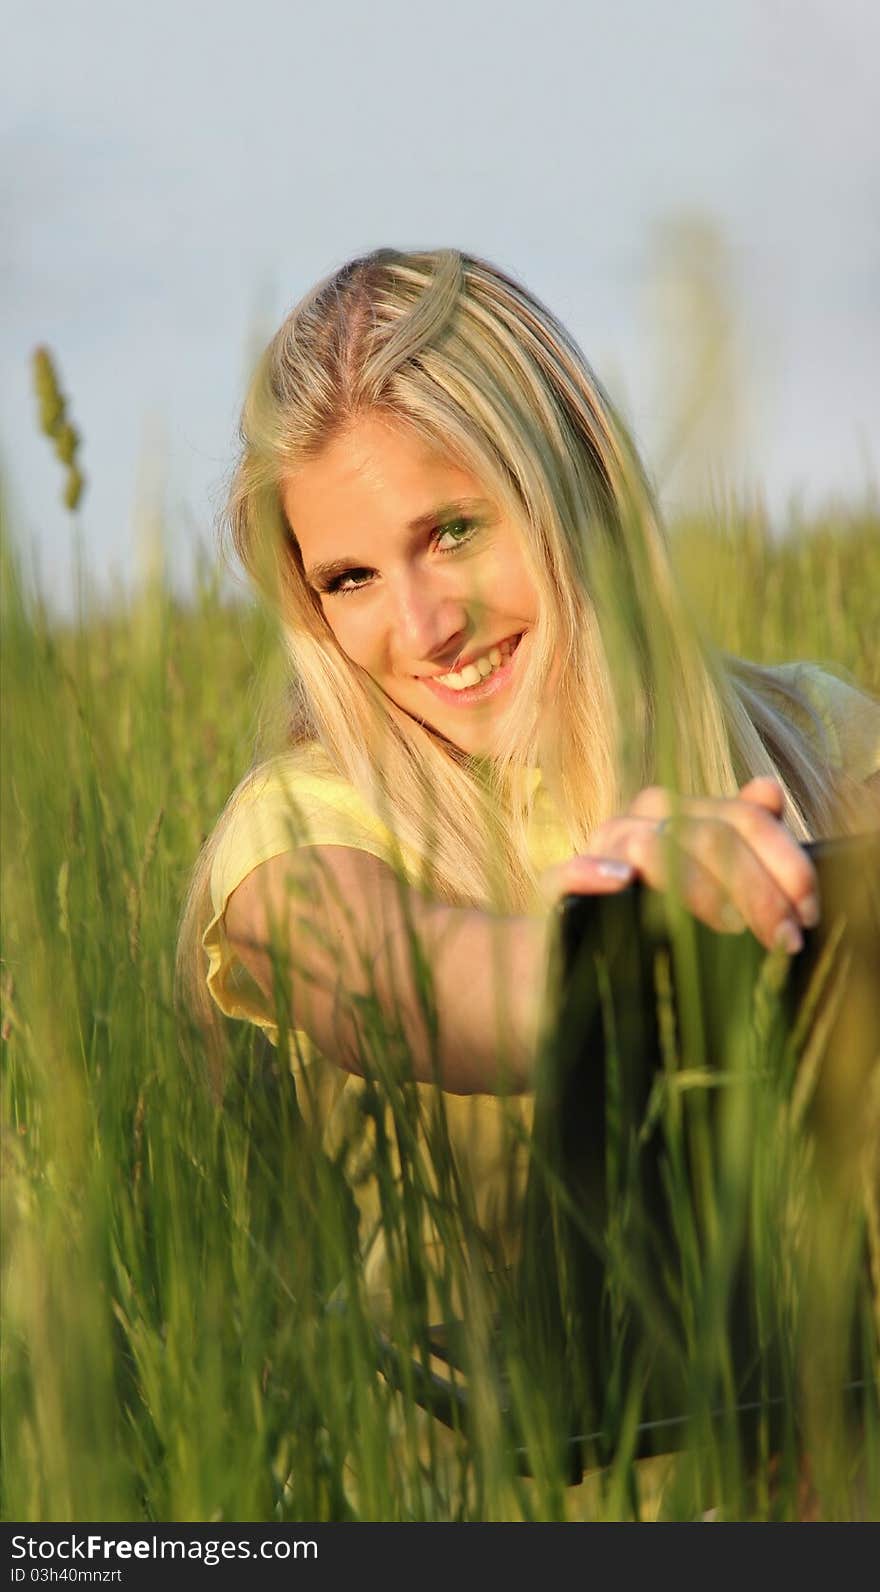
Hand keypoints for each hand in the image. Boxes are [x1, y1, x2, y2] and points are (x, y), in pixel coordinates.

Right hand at [538, 778, 818, 953]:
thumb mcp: (705, 882)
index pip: (743, 818)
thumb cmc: (647, 924)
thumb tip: (768, 790)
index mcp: (678, 814)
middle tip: (784, 939)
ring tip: (733, 929)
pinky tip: (622, 882)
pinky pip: (570, 872)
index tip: (807, 915)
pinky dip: (595, 871)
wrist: (566, 961)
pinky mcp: (556, 889)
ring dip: (700, 889)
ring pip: (654, 849)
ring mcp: (597, 851)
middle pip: (710, 836)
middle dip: (758, 888)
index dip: (786, 862)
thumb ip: (741, 838)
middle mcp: (639, 821)